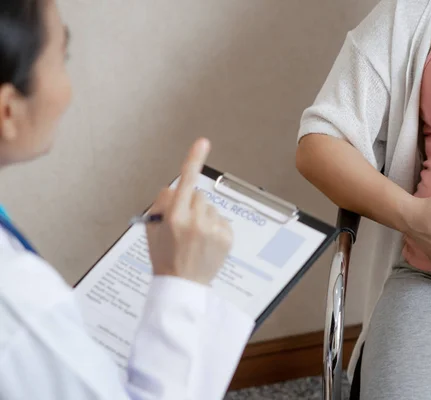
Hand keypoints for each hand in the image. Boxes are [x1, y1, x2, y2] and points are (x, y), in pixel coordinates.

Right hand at [146, 138, 232, 284]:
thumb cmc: (165, 258)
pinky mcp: (226, 237)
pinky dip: (214, 227)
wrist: (183, 286)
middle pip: (198, 195)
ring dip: (203, 216)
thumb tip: (175, 188)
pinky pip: (221, 220)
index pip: (185, 182)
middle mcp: (195, 221)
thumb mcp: (153, 230)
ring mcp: (213, 230)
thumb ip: (161, 204)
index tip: (203, 142)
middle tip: (184, 226)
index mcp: (174, 218)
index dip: (193, 160)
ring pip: (210, 208)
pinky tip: (206, 243)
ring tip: (195, 238)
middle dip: (191, 204)